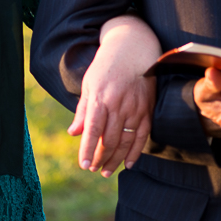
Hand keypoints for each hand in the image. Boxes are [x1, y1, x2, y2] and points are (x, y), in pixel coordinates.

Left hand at [69, 16, 159, 176]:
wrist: (134, 50)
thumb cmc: (106, 67)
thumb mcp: (89, 84)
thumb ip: (83, 110)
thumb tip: (74, 133)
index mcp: (101, 97)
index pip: (93, 129)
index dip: (88, 149)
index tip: (84, 165)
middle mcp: (119, 104)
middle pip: (110, 139)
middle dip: (100, 157)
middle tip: (93, 169)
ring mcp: (136, 108)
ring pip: (125, 141)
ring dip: (115, 159)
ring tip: (106, 171)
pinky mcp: (147, 110)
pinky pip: (142, 136)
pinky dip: (135, 152)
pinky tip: (128, 163)